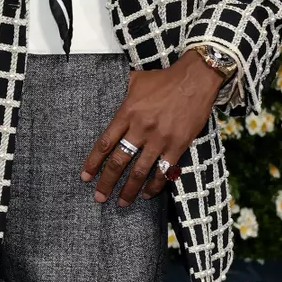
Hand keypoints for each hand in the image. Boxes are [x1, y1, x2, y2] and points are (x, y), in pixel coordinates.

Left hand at [81, 52, 225, 206]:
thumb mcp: (136, 80)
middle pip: (118, 162)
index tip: (85, 177)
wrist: (195, 79)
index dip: (93, 163)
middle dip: (107, 182)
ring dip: (129, 190)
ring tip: (122, 203)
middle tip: (99, 197)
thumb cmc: (164, 79)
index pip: (104, 144)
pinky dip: (154, 186)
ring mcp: (159, 139)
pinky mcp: (177, 145)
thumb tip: (106, 90)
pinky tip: (147, 194)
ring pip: (139, 171)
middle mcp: (140, 129)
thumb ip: (120, 91)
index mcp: (127, 113)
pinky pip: (163, 171)